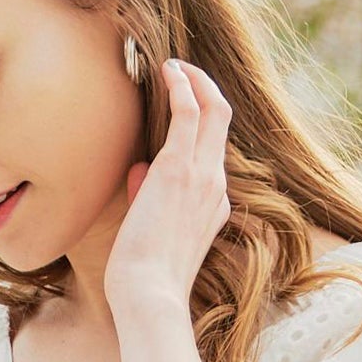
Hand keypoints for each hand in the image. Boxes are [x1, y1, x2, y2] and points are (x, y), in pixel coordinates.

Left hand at [106, 58, 232, 320]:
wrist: (148, 296)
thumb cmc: (142, 277)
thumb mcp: (150, 232)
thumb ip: (147, 196)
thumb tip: (138, 169)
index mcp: (213, 205)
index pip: (212, 154)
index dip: (195, 127)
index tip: (175, 108)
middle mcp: (215, 186)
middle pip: (223, 122)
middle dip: (206, 89)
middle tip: (183, 72)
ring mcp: (202, 176)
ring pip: (214, 110)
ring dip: (194, 81)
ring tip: (171, 65)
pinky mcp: (179, 169)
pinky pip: (190, 112)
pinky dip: (183, 85)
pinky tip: (167, 69)